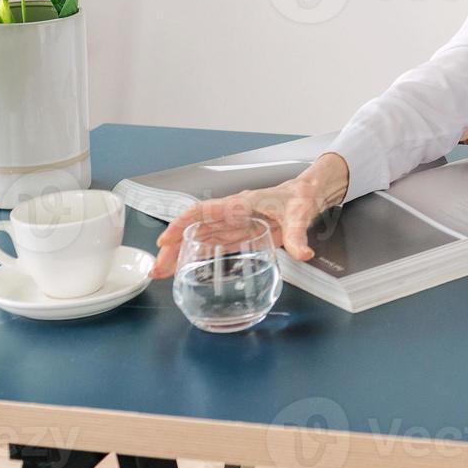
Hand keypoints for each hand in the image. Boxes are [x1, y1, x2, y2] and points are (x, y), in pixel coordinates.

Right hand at [150, 153, 349, 278]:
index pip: (203, 211)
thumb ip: (299, 235)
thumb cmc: (300, 197)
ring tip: (164, 272)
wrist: (309, 195)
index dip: (181, 224)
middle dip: (174, 247)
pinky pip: (215, 246)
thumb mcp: (300, 215)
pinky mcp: (242, 235)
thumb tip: (303, 253)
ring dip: (181, 254)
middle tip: (158, 268)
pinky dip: (199, 257)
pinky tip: (187, 269)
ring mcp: (235, 226)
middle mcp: (232, 215)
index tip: (165, 239)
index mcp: (240, 204)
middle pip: (195, 229)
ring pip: (201, 239)